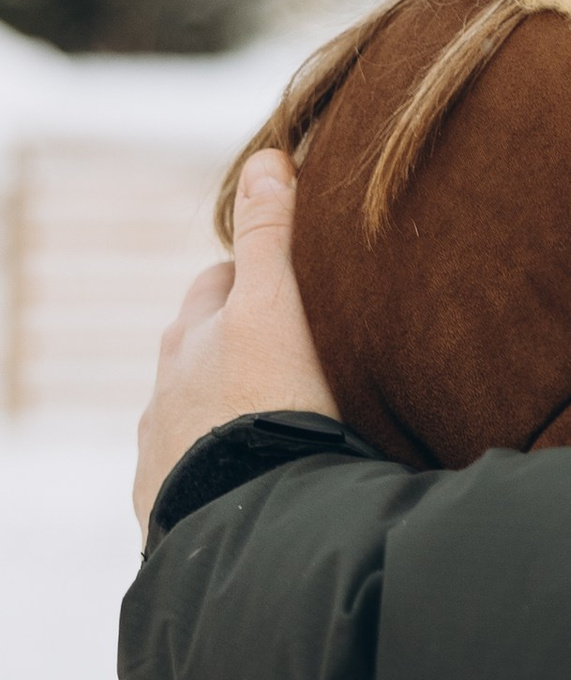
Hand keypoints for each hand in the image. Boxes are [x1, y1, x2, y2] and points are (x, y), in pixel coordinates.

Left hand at [134, 150, 336, 529]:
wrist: (247, 521)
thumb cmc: (267, 406)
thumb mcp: (276, 307)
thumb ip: (271, 234)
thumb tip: (267, 157)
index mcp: (192, 335)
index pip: (224, 281)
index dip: (260, 277)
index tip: (297, 286)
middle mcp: (166, 388)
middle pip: (201, 346)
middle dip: (235, 341)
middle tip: (294, 350)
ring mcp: (164, 448)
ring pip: (195, 411)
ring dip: (228, 409)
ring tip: (282, 422)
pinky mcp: (171, 504)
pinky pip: (197, 472)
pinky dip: (222, 466)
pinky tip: (260, 477)